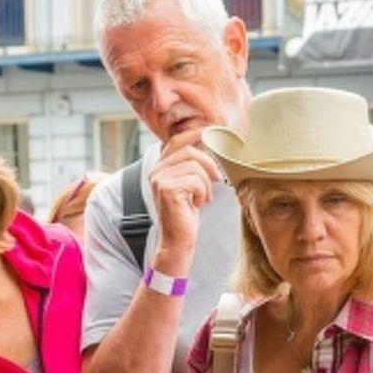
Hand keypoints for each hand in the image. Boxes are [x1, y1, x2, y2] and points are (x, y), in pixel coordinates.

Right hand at [148, 129, 221, 272]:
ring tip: (203, 198)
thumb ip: (192, 168)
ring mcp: (160, 179)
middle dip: (209, 164)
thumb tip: (208, 146)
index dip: (195, 134)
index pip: (177, 141)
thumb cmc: (185, 215)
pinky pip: (195, 180)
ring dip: (206, 184)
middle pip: (189, 151)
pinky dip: (203, 192)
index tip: (211, 130)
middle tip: (216, 179)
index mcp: (160, 167)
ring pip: (195, 166)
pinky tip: (198, 204)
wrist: (178, 241)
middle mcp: (156, 170)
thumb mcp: (189, 187)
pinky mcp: (168, 189)